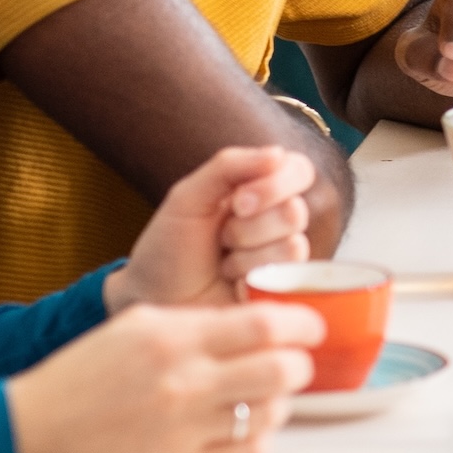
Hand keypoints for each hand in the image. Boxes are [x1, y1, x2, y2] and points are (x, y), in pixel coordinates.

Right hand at [3, 302, 321, 452]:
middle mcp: (184, 383)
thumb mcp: (137, 326)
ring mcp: (185, 429)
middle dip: (299, 364)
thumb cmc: (84, 375)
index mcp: (172, 339)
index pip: (264, 324)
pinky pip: (251, 452)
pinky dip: (258, 437)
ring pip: (272, 412)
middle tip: (293, 363)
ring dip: (279, 401)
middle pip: (282, 370)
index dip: (301, 324)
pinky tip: (242, 426)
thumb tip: (258, 321)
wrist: (36, 431)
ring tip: (262, 395)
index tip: (309, 328)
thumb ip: (198, 322)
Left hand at [108, 145, 318, 312]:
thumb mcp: (188, 197)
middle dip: (247, 228)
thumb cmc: (169, 247)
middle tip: (220, 239)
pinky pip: (291, 278)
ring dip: (245, 257)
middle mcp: (278, 221)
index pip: (298, 170)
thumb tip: (277, 154)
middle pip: (295, 212)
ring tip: (223, 265)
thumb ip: (229, 166)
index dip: (276, 185)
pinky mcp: (285, 290)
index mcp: (260, 189)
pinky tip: (234, 283)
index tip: (238, 202)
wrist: (153, 298)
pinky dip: (252, 279)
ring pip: (293, 246)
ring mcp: (283, 257)